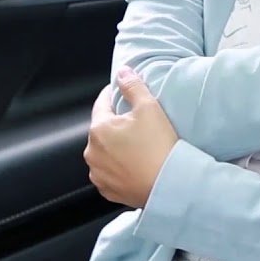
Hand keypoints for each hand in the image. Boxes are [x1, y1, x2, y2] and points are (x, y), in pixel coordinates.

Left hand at [85, 66, 179, 208]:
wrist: (168, 183)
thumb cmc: (158, 145)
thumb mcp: (149, 107)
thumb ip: (133, 86)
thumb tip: (122, 72)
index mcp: (99, 129)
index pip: (102, 103)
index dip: (114, 94)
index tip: (123, 92)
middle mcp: (92, 152)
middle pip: (103, 129)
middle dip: (117, 124)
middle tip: (139, 123)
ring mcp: (98, 172)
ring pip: (104, 151)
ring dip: (116, 146)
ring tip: (139, 146)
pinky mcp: (107, 188)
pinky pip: (109, 171)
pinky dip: (119, 166)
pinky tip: (136, 164)